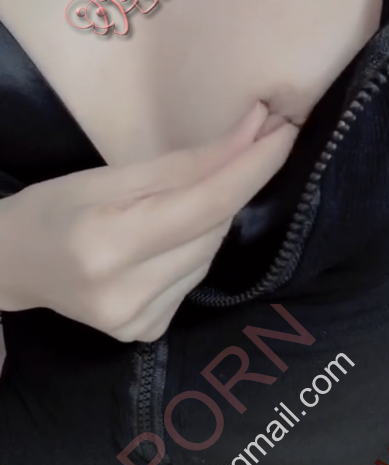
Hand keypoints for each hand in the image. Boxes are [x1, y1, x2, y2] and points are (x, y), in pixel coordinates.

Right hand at [0, 102, 297, 341]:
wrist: (14, 266)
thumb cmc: (52, 209)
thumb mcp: (107, 177)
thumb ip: (182, 164)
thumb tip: (252, 135)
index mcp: (107, 247)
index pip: (205, 204)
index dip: (252, 167)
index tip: (285, 130)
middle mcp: (126, 295)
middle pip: (212, 230)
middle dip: (232, 185)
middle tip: (245, 144)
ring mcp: (137, 323)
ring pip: (208, 255)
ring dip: (211, 219)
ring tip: (179, 200)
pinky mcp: (146, 334)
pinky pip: (194, 279)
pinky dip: (194, 250)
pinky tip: (168, 239)